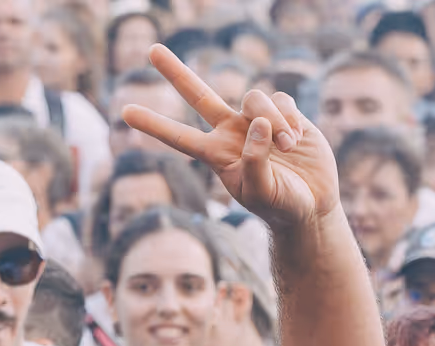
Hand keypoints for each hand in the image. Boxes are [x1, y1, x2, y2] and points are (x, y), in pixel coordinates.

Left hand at [120, 45, 337, 230]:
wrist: (310, 205)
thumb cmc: (280, 205)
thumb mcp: (261, 192)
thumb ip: (254, 160)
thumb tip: (255, 122)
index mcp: (216, 155)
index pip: (179, 137)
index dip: (154, 124)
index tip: (124, 112)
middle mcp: (231, 132)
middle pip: (199, 95)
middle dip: (175, 72)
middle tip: (151, 50)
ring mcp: (256, 119)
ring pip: (254, 98)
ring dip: (273, 122)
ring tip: (286, 148)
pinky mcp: (283, 113)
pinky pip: (281, 101)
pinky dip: (289, 119)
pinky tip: (297, 140)